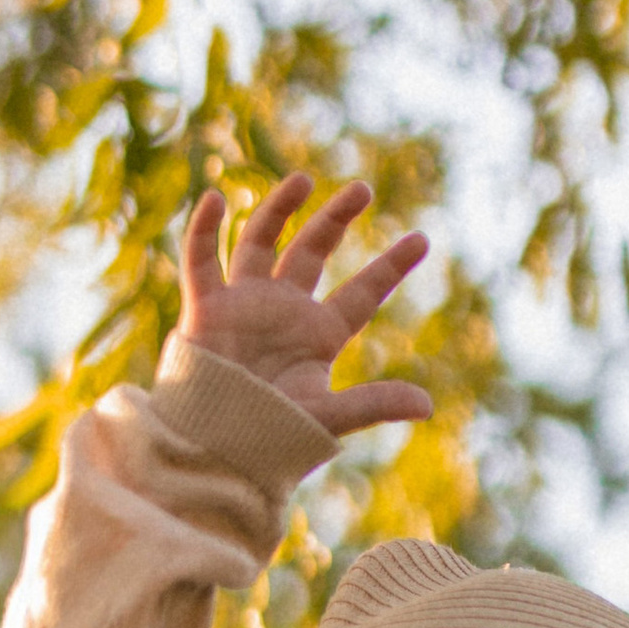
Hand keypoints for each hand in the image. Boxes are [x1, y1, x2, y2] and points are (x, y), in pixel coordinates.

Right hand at [174, 173, 431, 452]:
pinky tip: (216, 198)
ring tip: (303, 179)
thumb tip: (427, 405)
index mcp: (319, 334)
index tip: (422, 239)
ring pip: (261, 242)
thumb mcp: (327, 416)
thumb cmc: (271, 436)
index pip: (362, 293)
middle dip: (335, 219)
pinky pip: (201, 259)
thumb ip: (373, 403)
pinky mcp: (205, 307)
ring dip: (279, 209)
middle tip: (363, 189)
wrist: (214, 447)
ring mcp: (243, 304)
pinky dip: (205, 229)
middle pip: (313, 251)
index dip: (390, 266)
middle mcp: (284, 310)